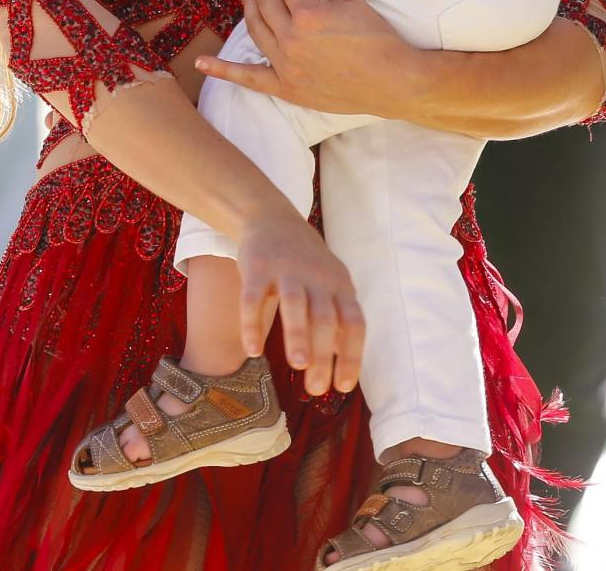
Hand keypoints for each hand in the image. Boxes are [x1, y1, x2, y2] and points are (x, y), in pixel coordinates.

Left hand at [196, 0, 419, 115]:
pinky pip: (249, 79)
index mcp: (307, 14)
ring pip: (256, 30)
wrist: (393, 81)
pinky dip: (224, 71)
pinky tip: (203, 63)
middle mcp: (290, 39)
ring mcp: (285, 66)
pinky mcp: (286, 88)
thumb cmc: (377, 37)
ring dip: (247, 7)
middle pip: (266, 3)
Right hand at [236, 205, 364, 395]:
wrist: (272, 216)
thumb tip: (344, 362)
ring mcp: (287, 268)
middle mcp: (317, 275)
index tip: (342, 387)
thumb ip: (337, 317)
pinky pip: (253, 298)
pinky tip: (252, 351)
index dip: (351, 355)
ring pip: (295, 304)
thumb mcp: (330, 283)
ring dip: (298, 335)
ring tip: (298, 365)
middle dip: (324, 355)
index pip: (353, 322)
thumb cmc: (305, 262)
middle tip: (316, 389)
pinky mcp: (257, 266)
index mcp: (340, 284)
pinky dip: (251, 324)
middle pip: (325, 317)